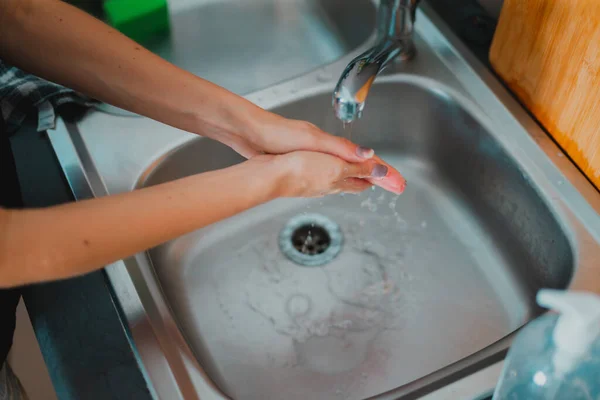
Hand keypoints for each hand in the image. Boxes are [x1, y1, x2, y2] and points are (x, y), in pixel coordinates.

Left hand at [217, 109, 406, 193]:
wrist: (250, 133)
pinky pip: (328, 172)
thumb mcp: (312, 140)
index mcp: (330, 144)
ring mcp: (313, 155)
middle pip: (358, 164)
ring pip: (344, 168)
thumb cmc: (277, 133)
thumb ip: (340, 149)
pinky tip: (338, 182)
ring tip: (372, 184)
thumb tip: (369, 154)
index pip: (364, 159)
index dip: (382, 171)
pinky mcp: (299, 161)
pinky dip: (342, 178)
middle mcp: (325, 149)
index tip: (398, 182)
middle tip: (394, 185)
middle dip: (377, 175)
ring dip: (360, 176)